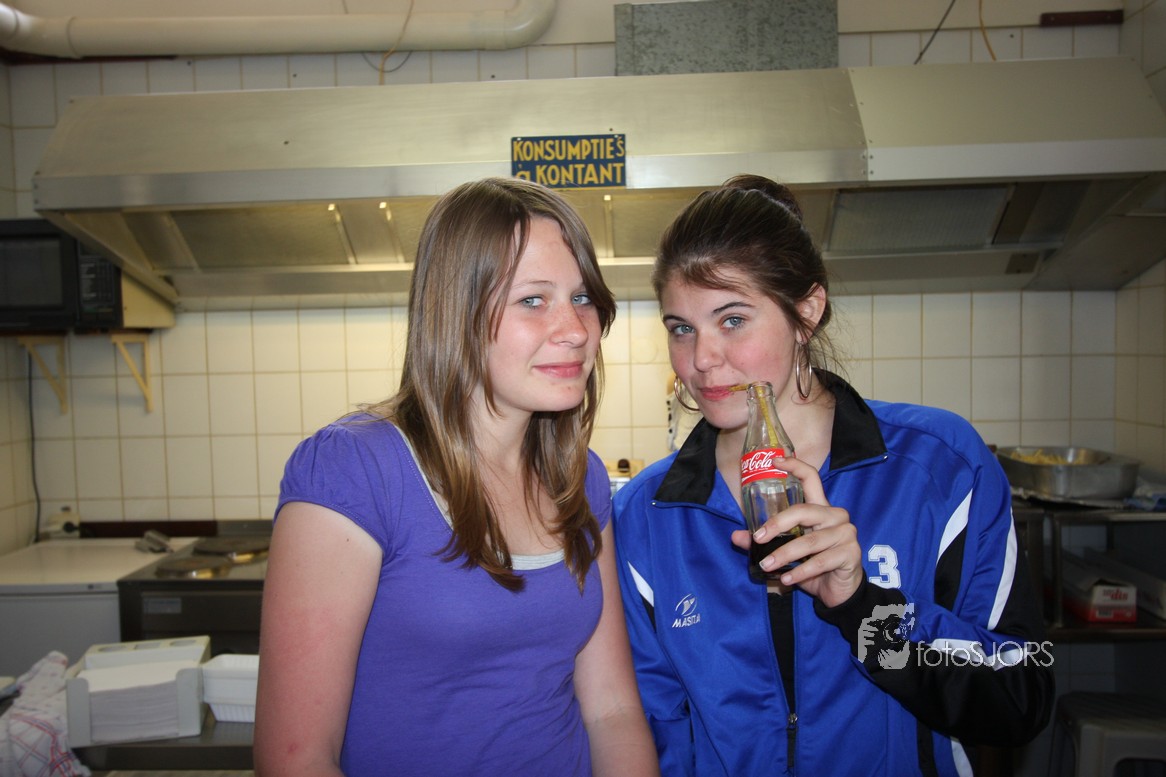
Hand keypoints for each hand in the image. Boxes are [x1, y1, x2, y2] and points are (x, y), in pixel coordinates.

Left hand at [731, 456, 862, 607]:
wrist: (839, 592)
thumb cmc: (814, 566)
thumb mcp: (788, 553)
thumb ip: (766, 542)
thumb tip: (737, 536)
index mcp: (820, 509)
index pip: (811, 479)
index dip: (795, 466)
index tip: (775, 460)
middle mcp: (835, 516)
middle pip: (804, 510)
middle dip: (777, 524)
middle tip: (758, 538)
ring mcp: (846, 533)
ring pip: (810, 540)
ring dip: (784, 554)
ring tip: (767, 565)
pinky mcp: (850, 553)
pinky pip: (820, 561)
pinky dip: (800, 571)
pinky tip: (786, 578)